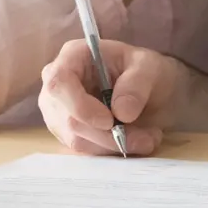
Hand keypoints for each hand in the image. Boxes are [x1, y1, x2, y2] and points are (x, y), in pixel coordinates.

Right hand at [39, 40, 185, 155]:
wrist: (147, 87)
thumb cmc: (142, 69)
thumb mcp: (149, 67)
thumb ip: (136, 84)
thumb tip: (122, 112)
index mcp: (72, 56)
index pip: (59, 83)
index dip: (80, 106)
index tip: (109, 121)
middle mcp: (58, 84)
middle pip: (69, 118)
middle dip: (109, 135)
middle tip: (147, 138)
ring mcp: (59, 111)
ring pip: (77, 140)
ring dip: (114, 145)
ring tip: (148, 138)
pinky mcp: (67, 133)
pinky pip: (85, 149)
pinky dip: (111, 150)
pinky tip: (136, 142)